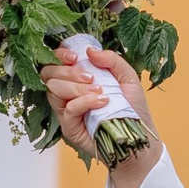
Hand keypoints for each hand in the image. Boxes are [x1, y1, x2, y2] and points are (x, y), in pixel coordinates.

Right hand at [44, 41, 164, 187]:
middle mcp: (68, 93)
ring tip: (99, 90)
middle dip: (67, 71)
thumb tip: (89, 50)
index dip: (59, 56)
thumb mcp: (128, 77)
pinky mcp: (69, 127)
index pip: (55, 62)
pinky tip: (102, 101)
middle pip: (49, 74)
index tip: (75, 57)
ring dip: (76, 86)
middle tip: (91, 78)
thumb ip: (112, 60)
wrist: (139, 137)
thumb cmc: (133, 107)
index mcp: (77, 78)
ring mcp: (67, 110)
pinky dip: (84, 101)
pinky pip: (68, 109)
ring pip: (54, 90)